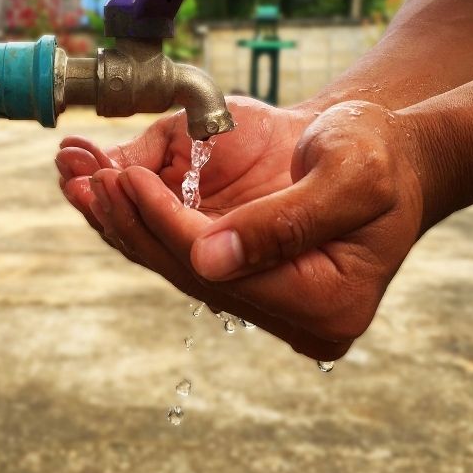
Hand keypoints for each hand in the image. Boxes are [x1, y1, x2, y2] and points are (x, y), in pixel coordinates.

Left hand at [57, 98, 425, 360]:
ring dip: (130, 226)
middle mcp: (299, 317)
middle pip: (196, 277)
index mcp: (330, 302)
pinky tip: (113, 196)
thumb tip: (208, 261)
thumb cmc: (380, 155)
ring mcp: (276, 303)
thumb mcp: (350, 175)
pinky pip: (192, 256)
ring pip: (185, 269)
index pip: (226, 270)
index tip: (123, 178)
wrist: (391, 154)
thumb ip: (286, 222)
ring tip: (80, 184)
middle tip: (82, 179)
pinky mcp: (256, 279)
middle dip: (135, 225)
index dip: (169, 224)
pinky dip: (152, 224)